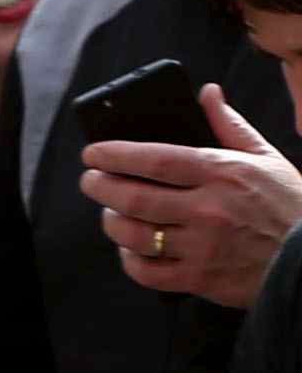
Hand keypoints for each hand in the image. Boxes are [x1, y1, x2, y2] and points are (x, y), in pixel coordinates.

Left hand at [81, 87, 301, 307]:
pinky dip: (128, 259)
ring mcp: (202, 247)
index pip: (156, 159)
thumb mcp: (266, 158)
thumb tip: (206, 93)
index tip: (93, 153)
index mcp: (223, 173)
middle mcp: (209, 209)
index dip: (116, 155)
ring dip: (111, 222)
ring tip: (109, 211)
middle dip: (101, 187)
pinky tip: (129, 247)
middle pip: (134, 197)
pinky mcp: (198, 278)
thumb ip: (230, 125)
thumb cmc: (288, 205)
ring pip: (134, 234)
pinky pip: (146, 271)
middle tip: (91, 180)